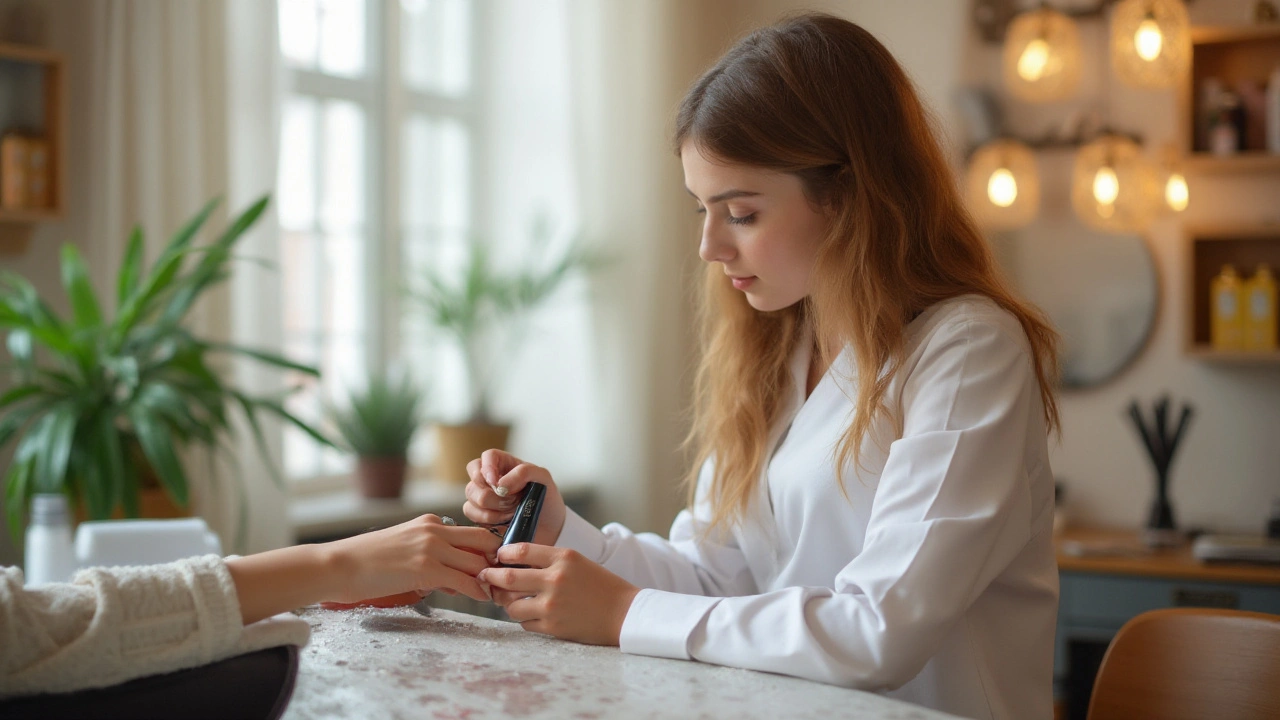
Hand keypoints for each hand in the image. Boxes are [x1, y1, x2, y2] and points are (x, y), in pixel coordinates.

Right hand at [323, 514, 500, 603]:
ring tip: (495, 593)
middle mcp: (434, 529)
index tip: (493, 566)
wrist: (338, 565)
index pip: (471, 532)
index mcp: (428, 522)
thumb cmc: (366, 562)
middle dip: (497, 559)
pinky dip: (478, 591)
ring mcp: (431, 547)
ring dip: (490, 578)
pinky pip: (465, 580)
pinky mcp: (425, 568)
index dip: (487, 550)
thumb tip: (453, 579)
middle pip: (484, 540)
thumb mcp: (403, 548)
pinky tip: (481, 598)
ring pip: (478, 560)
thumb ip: (430, 557)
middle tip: (501, 578)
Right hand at [462, 449, 565, 545]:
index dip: (488, 468)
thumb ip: (523, 472)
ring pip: (471, 499)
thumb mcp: (542, 478)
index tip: (496, 483)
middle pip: (475, 481)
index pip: (488, 457)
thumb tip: (499, 484)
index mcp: (505, 464)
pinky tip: (504, 522)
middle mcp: (490, 479)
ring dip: (493, 509)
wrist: (550, 526)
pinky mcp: (480, 516)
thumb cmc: (546, 497)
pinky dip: (488, 520)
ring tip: (512, 513)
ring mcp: (483, 497)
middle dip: (494, 496)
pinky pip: (471, 514)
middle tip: (514, 502)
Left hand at [478, 543, 639, 645]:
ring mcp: (552, 605)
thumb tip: (514, 562)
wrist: (624, 613)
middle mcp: (555, 579)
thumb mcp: (577, 562)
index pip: (520, 550)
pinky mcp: (553, 626)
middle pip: (508, 577)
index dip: (503, 554)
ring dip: (507, 602)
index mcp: (563, 557)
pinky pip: (524, 623)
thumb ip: (549, 560)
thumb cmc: (602, 586)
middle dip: (491, 577)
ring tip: (509, 600)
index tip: (497, 557)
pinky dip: (524, 618)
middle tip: (485, 577)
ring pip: (511, 605)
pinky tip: (530, 614)